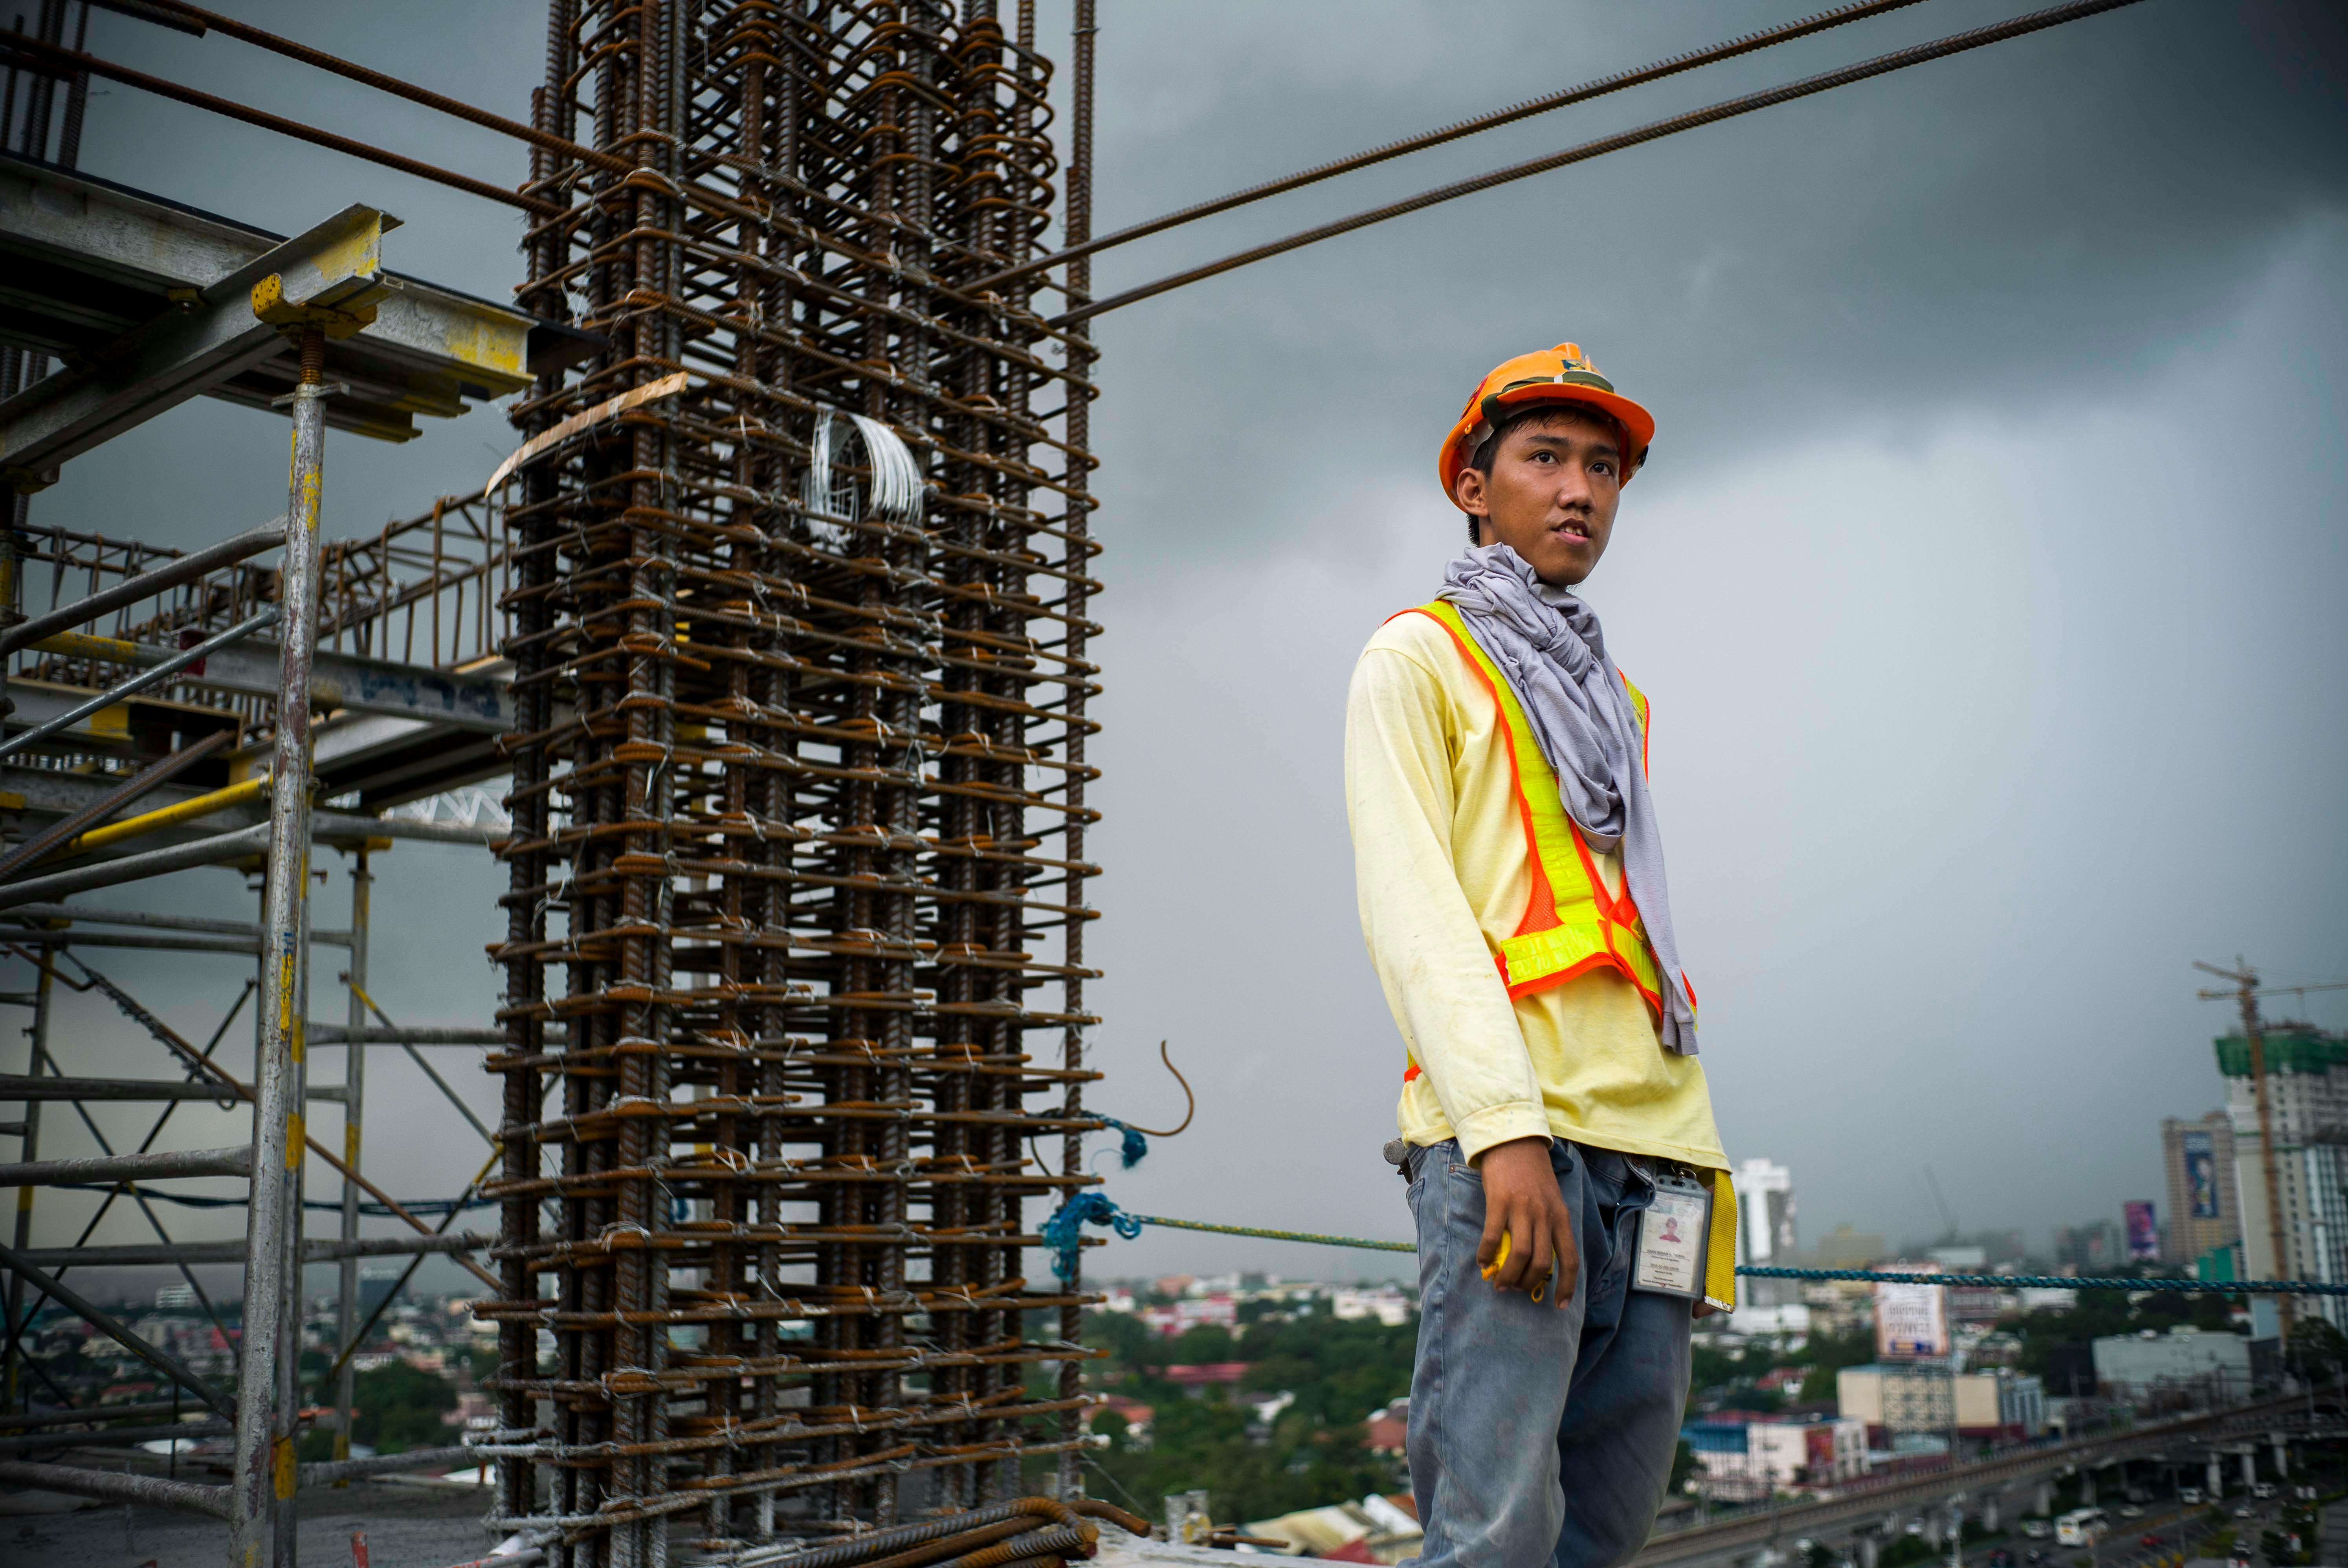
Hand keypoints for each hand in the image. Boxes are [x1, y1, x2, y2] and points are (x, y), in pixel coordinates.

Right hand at [1474, 1137, 1576, 1306]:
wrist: (1513, 1141)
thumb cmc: (1531, 1173)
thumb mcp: (1549, 1200)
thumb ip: (1547, 1226)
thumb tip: (1537, 1259)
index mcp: (1561, 1217)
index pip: (1570, 1259)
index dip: (1567, 1286)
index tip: (1560, 1305)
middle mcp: (1545, 1215)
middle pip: (1541, 1263)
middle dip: (1528, 1283)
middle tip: (1515, 1289)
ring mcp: (1523, 1209)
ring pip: (1519, 1255)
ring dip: (1508, 1275)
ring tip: (1498, 1282)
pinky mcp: (1500, 1202)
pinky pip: (1493, 1237)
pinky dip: (1486, 1254)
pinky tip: (1482, 1261)